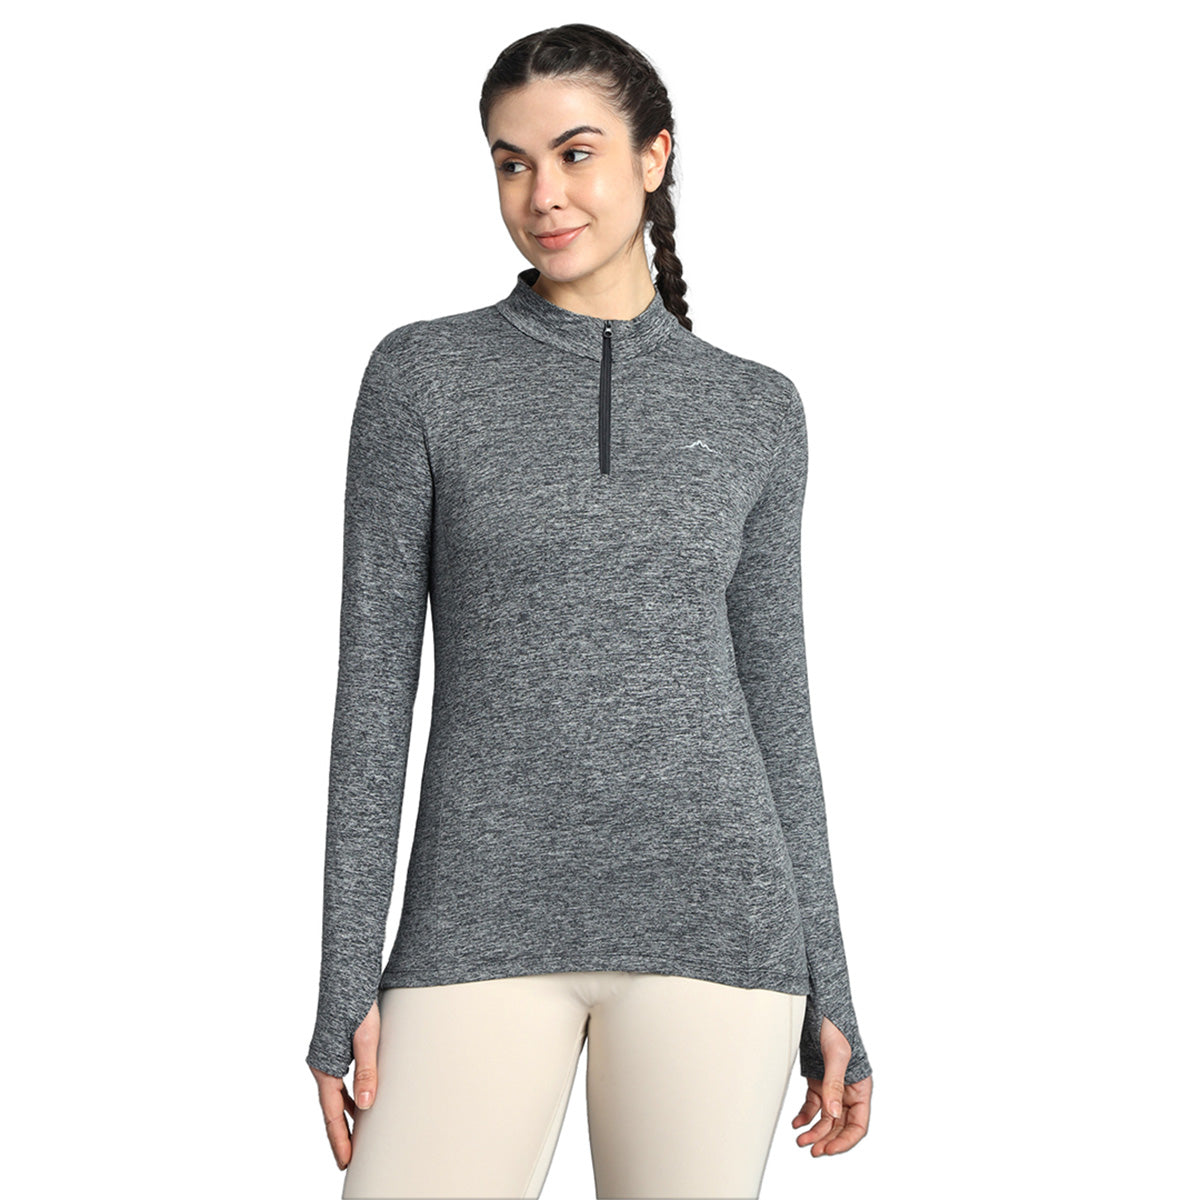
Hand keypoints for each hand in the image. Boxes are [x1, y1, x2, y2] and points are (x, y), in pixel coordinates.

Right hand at [309, 1000, 380, 1169]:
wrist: (348, 975)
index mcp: (326, 1067)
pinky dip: (348, 1096)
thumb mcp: (367, 1038)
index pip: (332, 1114)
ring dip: (345, 1117)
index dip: (340, 1139)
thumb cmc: (357, 1004)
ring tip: (358, 1137)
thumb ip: (367, 1071)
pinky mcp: (334, 1048)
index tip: (346, 1162)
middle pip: (331, 1110)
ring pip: (335, 1096)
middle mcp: (322, 1065)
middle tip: (349, 1159)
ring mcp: (326, 1057)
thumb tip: (367, 1105)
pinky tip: (361, 1101)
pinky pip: (339, 1082)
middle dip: (341, 1135)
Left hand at [791, 1015, 871, 1155]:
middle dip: (826, 1139)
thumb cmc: (833, 1025)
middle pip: (840, 1125)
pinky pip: (813, 1105)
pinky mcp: (817, 1080)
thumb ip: (834, 1084)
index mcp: (860, 1087)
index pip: (858, 1124)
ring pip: (825, 1118)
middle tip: (811, 1149)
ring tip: (801, 1139)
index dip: (845, 1140)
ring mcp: (831, 1086)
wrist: (817, 1007)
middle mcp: (847, 1090)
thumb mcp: (836, 1054)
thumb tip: (833, 1113)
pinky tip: (797, 1123)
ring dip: (814, 1131)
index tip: (828, 1149)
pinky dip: (805, 1116)